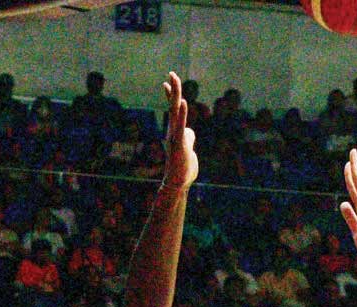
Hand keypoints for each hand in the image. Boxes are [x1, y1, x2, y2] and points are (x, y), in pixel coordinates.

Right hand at [161, 72, 197, 190]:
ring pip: (175, 112)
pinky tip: (183, 102)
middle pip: (173, 106)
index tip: (167, 81)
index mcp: (175, 130)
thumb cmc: (182, 167)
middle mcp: (173, 130)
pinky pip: (180, 125)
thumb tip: (189, 131)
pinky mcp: (179, 143)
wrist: (178, 182)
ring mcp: (175, 136)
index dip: (170, 95)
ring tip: (174, 81)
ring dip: (175, 96)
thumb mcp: (188, 147)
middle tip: (172, 73)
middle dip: (173, 89)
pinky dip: (182, 114)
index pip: (173, 109)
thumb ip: (188, 137)